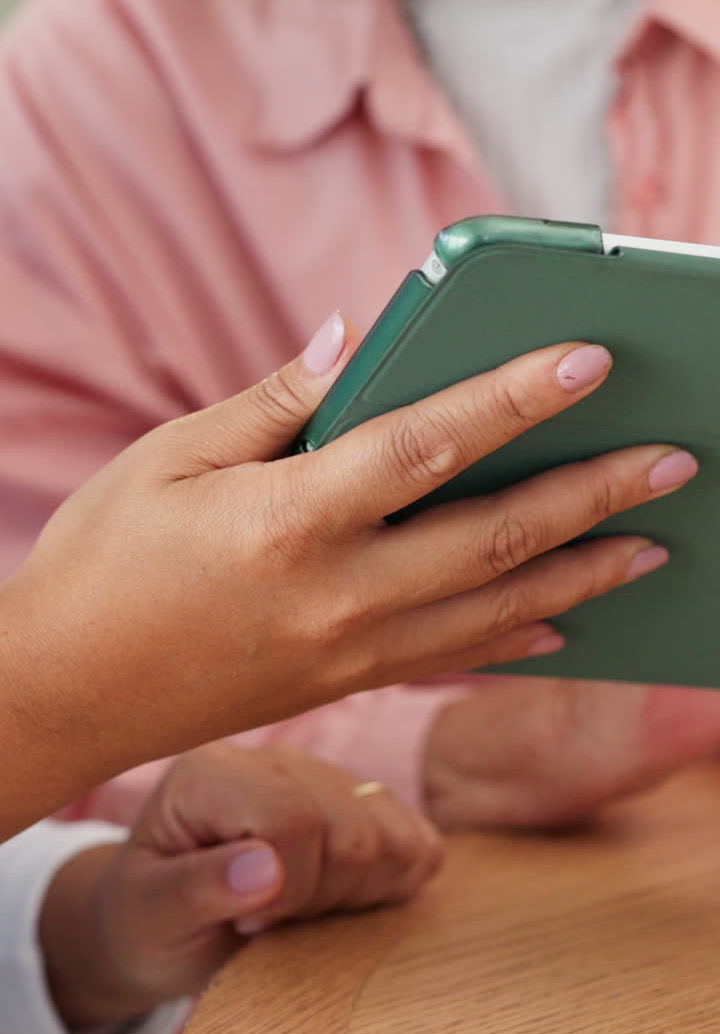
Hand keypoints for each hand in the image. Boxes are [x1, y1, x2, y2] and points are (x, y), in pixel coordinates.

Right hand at [2, 318, 697, 835]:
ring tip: (653, 542)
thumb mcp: (170, 456)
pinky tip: (566, 623)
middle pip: (493, 537)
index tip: (587, 358)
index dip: (513, 398)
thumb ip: (276, 399)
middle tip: (672, 460)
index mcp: (287, 518)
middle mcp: (335, 593)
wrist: (59, 695)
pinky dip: (519, 638)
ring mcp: (346, 652)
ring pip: (496, 610)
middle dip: (594, 494)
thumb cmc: (103, 561)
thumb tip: (357, 337)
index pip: (426, 445)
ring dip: (583, 573)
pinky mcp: (342, 684)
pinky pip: (452, 659)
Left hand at [39, 743, 443, 1029]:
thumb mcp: (149, 913)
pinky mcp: (360, 804)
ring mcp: (324, 776)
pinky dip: (396, 881)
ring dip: (357, 893)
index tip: (246, 922)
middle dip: (319, 898)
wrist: (158, 920)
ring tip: (301, 909)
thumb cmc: (147, 917)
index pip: (292, 818)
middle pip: (349, 830)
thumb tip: (265, 870)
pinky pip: (417, 840)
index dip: (286, 888)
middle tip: (269, 921)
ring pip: (390, 834)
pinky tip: (343, 899)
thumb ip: (196, 889)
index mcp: (213, 772)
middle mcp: (274, 759)